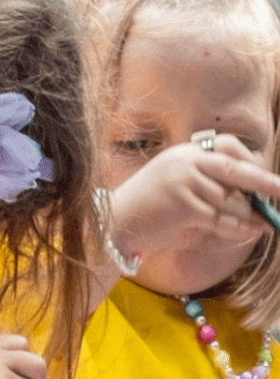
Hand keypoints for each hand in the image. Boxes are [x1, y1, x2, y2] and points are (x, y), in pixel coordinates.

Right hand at [109, 135, 279, 257]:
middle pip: (235, 169)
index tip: (266, 176)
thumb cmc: (147, 210)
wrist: (115, 223)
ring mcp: (184, 182)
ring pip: (229, 200)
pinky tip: (251, 232)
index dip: (250, 161)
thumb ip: (206, 188)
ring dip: (248, 216)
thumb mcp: (176, 189)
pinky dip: (237, 228)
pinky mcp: (183, 205)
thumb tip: (247, 201)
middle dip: (264, 182)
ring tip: (264, 226)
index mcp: (185, 153)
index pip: (227, 147)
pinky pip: (219, 219)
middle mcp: (186, 162)